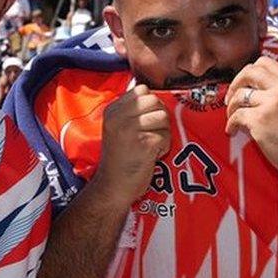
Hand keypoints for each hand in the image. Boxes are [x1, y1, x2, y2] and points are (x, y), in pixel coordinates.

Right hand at [96, 85, 170, 203]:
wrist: (112, 187)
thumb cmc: (120, 159)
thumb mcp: (117, 129)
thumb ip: (132, 112)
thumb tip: (156, 98)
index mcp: (112, 110)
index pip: (141, 90)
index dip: (150, 105)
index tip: (144, 123)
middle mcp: (119, 117)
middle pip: (155, 100)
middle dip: (159, 117)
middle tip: (150, 135)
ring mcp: (130, 129)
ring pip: (163, 117)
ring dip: (163, 133)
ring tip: (150, 146)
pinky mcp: (144, 143)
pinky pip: (166, 136)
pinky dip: (163, 148)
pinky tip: (151, 157)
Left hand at [224, 57, 277, 178]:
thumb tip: (254, 86)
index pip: (264, 62)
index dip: (249, 71)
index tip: (244, 84)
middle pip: (249, 72)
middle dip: (235, 83)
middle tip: (231, 98)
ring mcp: (271, 103)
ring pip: (239, 95)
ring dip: (231, 107)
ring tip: (233, 118)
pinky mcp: (260, 120)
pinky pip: (236, 116)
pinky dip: (231, 124)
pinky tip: (233, 131)